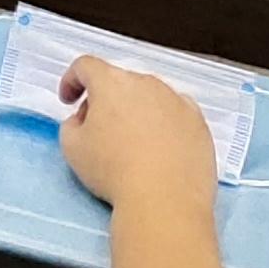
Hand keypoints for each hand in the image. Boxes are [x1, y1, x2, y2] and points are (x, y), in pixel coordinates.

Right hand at [56, 57, 217, 215]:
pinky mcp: (199, 123)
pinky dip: (166, 123)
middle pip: (120, 82)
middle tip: (99, 129)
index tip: (69, 101)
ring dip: (138, 111)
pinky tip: (162, 147)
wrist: (165, 200)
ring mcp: (178, 101)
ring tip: (134, 143)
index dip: (72, 80)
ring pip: (151, 97)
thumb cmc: (112, 171)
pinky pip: (177, 113)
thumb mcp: (72, 147)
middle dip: (106, 100)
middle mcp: (147, 83)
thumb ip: (72, 123)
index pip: (86, 66)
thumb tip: (87, 119)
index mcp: (111, 82)